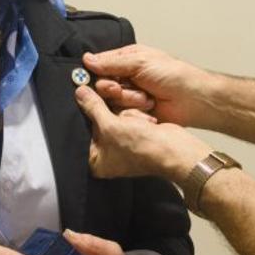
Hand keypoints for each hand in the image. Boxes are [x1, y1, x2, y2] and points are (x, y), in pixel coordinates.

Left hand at [76, 85, 210, 181]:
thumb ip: (93, 107)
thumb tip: (80, 93)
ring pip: (114, 116)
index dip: (86, 114)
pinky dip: (135, 116)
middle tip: (121, 117)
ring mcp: (121, 145)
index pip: (82, 131)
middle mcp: (106, 155)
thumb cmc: (142, 147)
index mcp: (95, 161)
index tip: (88, 97)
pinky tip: (144, 124)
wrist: (174, 149)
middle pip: (98, 122)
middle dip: (112, 115)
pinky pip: (127, 117)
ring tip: (136, 125)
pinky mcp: (134, 135)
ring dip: (126, 115)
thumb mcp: (110, 125)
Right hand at [83, 44, 210, 124]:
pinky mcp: (134, 113)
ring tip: (146, 99)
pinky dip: (133, 112)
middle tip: (123, 89)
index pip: (100, 64)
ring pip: (111, 101)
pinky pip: (121, 114)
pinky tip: (147, 109)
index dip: (97, 72)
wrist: (192, 100)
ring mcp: (130, 95)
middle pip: (102, 85)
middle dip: (113, 88)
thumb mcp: (141, 62)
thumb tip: (87, 59)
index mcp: (127, 60)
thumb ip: (112, 62)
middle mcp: (126, 77)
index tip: (100, 77)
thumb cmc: (173, 75)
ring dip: (128, 100)